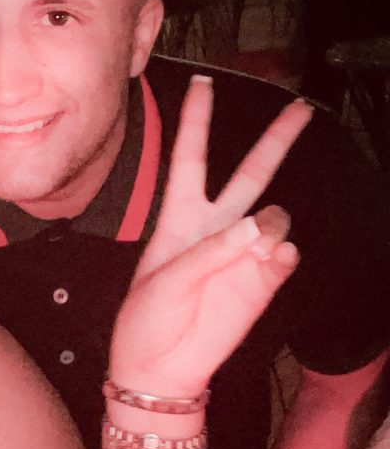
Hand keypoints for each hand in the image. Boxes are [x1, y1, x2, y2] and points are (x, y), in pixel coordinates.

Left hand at [110, 76, 311, 396]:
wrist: (161, 367)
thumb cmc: (148, 319)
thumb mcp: (165, 280)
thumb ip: (213, 252)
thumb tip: (265, 228)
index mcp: (178, 218)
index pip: (191, 157)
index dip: (196, 120)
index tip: (203, 81)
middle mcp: (215, 227)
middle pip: (249, 171)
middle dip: (275, 139)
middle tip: (301, 107)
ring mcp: (242, 252)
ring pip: (275, 215)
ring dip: (267, 225)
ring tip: (249, 248)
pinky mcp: (263, 280)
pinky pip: (284, 255)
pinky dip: (279, 257)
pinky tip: (267, 264)